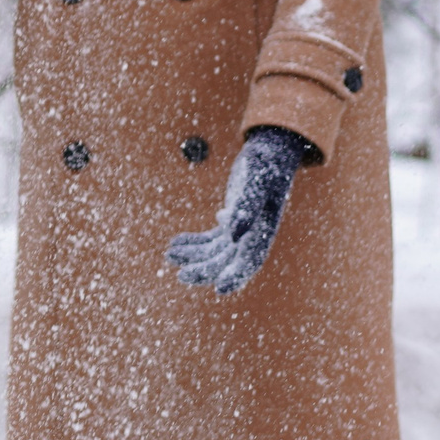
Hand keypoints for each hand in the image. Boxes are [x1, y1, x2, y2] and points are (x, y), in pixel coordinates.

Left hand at [166, 126, 309, 295]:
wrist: (271, 150)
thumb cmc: (265, 162)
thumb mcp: (257, 178)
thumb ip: (247, 206)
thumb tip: (232, 234)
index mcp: (264, 229)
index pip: (251, 261)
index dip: (237, 277)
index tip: (219, 289)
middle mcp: (254, 235)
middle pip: (228, 261)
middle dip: (205, 270)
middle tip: (181, 275)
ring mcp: (242, 230)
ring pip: (215, 252)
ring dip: (193, 256)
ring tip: (169, 255)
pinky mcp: (231, 222)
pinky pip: (210, 239)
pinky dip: (193, 243)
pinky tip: (175, 243)